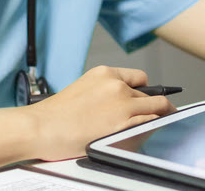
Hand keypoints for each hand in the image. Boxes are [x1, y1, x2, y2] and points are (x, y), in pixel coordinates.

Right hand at [23, 65, 175, 160]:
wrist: (40, 127)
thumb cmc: (55, 114)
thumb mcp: (83, 88)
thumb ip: (104, 91)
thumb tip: (120, 102)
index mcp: (105, 73)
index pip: (140, 78)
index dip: (147, 90)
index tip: (152, 97)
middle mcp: (117, 86)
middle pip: (150, 94)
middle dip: (157, 105)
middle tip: (165, 112)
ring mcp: (122, 105)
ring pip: (157, 108)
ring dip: (161, 116)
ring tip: (164, 122)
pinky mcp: (122, 125)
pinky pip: (151, 123)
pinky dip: (155, 126)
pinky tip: (154, 131)